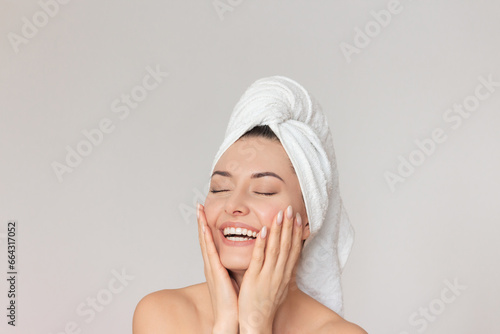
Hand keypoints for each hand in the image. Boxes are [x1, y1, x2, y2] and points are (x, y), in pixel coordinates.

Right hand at [197, 203, 238, 332]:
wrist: (231, 319)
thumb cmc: (235, 302)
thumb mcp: (235, 278)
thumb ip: (237, 266)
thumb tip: (246, 254)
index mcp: (216, 266)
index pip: (211, 242)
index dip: (208, 227)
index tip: (206, 213)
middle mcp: (211, 265)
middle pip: (205, 238)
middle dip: (202, 222)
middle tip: (198, 206)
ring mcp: (211, 268)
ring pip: (205, 242)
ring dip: (202, 225)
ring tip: (199, 211)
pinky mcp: (215, 272)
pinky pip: (210, 252)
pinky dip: (207, 239)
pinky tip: (205, 228)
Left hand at [238, 205, 303, 333]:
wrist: (257, 322)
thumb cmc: (266, 304)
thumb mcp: (280, 286)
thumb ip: (283, 271)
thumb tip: (289, 259)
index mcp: (285, 274)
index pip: (294, 250)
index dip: (297, 233)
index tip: (299, 218)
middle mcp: (279, 273)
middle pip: (287, 246)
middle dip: (289, 226)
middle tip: (291, 209)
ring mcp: (268, 275)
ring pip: (275, 249)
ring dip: (278, 230)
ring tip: (279, 214)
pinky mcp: (254, 278)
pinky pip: (259, 258)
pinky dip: (261, 244)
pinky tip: (262, 230)